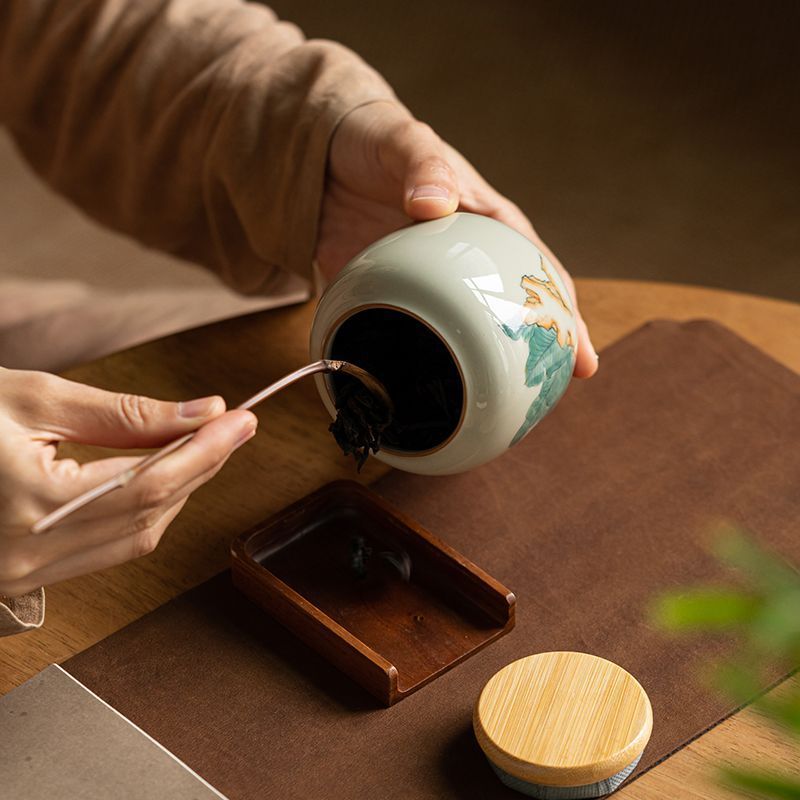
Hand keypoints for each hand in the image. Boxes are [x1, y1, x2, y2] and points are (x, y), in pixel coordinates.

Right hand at [0, 369, 256, 596]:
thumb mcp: (32, 400)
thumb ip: (123, 413)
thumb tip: (199, 413)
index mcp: (29, 504)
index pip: (149, 482)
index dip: (206, 451)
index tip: (241, 421)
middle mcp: (28, 555)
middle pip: (152, 513)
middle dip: (202, 467)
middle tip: (232, 427)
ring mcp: (24, 575)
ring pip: (138, 539)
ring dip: (179, 492)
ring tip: (202, 447)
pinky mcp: (24, 578)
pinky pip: (110, 550)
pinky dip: (145, 513)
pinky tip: (161, 478)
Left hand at [317, 101, 597, 377]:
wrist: (319, 157)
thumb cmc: (378, 142)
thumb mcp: (404, 141)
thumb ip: (422, 165)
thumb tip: (435, 205)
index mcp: (486, 223)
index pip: (539, 271)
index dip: (566, 314)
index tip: (583, 357)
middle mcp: (465, 261)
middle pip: (509, 313)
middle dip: (535, 353)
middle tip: (549, 396)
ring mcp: (428, 284)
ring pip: (461, 332)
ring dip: (477, 367)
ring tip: (495, 407)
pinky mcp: (387, 296)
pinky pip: (404, 334)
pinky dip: (414, 362)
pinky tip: (419, 391)